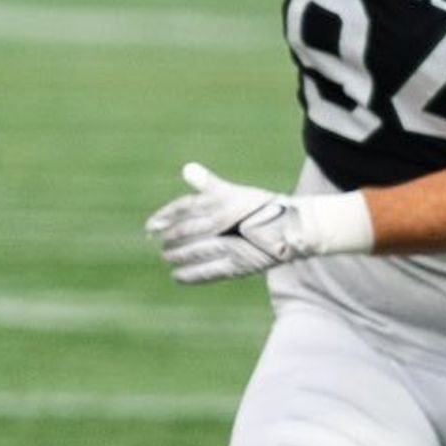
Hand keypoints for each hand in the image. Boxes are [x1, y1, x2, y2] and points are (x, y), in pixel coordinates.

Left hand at [145, 159, 372, 283]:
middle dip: (171, 237)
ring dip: (178, 255)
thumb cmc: (264, 208)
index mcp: (222, 202)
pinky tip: (177, 276)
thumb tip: (187, 169)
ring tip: (166, 257)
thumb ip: (209, 184)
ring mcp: (230, 244)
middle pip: (188, 230)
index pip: (186, 208)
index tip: (152, 224)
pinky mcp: (237, 264)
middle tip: (158, 242)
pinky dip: (190, 275)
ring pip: (196, 251)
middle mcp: (224, 222)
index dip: (166, 216)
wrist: (293, 228)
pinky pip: (208, 271)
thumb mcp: (236, 193)